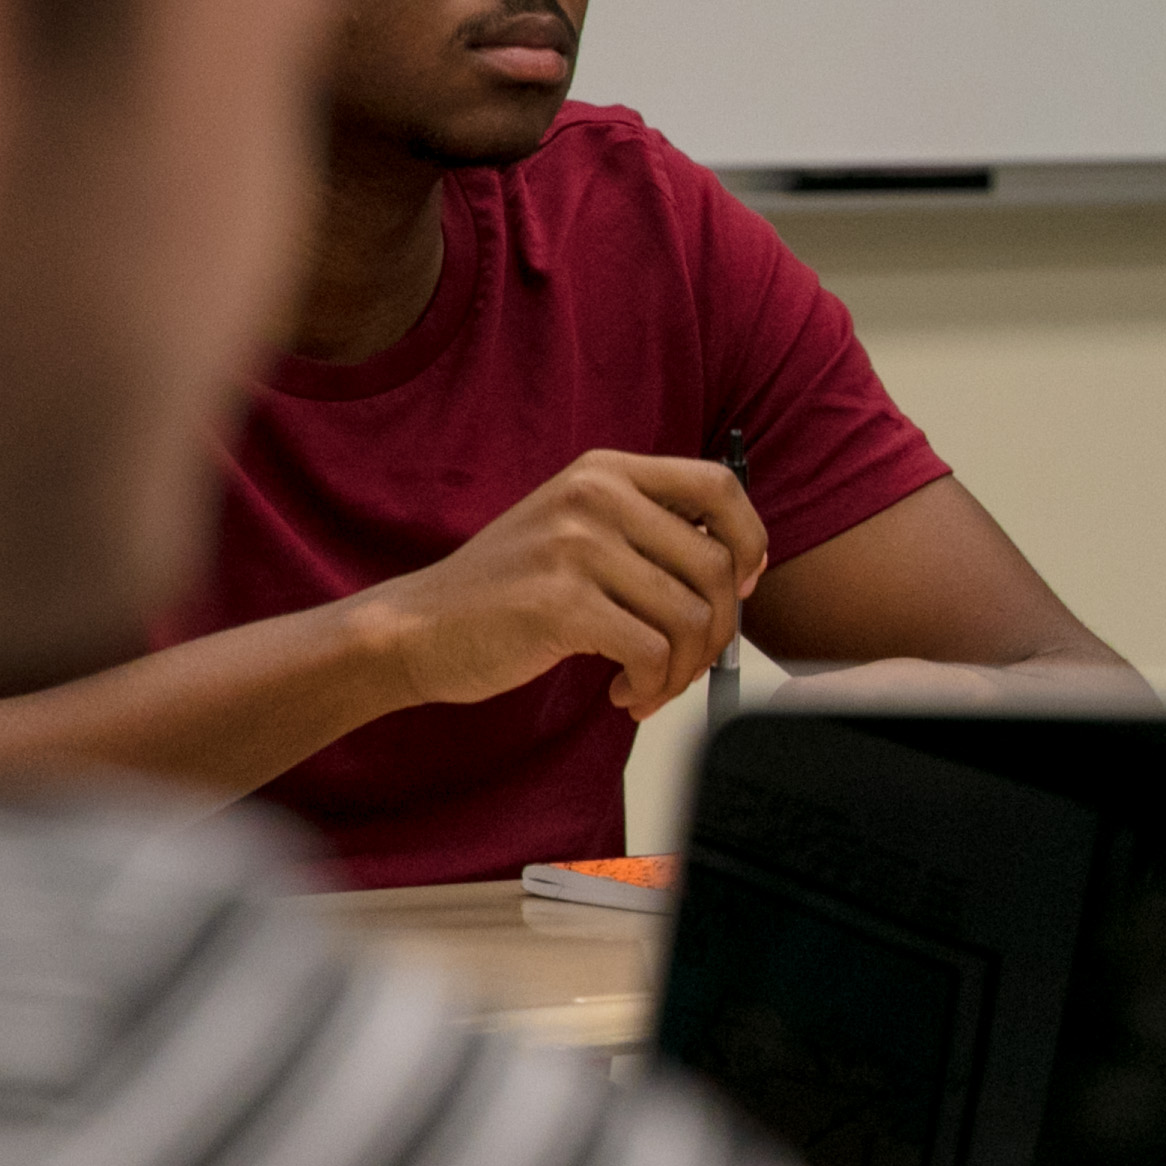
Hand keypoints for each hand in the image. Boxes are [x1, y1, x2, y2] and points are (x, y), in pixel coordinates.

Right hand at [374, 448, 765, 721]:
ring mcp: (576, 548)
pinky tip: (624, 693)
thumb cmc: (506, 591)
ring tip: (650, 683)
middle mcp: (594, 497)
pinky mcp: (560, 604)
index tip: (742, 583)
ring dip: (683, 669)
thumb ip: (649, 533)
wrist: (416, 629)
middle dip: (719, 630)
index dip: (749, 539)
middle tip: (688, 661)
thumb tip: (742, 569)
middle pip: (717, 566)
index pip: (720, 486)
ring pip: (692, 618)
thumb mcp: (577, 532)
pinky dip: (653, 686)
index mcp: (605, 472)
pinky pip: (653, 654)